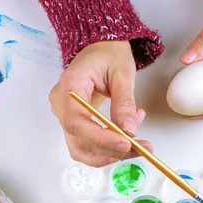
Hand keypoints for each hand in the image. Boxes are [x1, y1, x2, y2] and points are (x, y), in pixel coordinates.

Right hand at [49, 41, 152, 166]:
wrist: (100, 49)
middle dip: (110, 150)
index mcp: (70, 85)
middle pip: (78, 139)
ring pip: (81, 147)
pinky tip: (125, 139)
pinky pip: (85, 143)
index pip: (77, 122)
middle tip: (140, 148)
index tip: (125, 143)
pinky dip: (106, 148)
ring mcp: (64, 114)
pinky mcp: (73, 122)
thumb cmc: (108, 55)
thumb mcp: (122, 73)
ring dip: (109, 154)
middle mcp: (61, 103)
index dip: (100, 138)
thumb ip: (124, 102)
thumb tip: (129, 130)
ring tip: (136, 145)